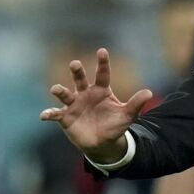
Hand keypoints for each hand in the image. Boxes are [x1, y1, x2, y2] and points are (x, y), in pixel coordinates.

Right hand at [39, 48, 152, 162]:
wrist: (103, 143)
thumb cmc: (114, 125)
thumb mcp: (127, 115)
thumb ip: (136, 104)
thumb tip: (149, 93)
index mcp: (101, 90)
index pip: (102, 74)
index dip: (102, 63)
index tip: (102, 51)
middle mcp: (85, 94)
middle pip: (80, 79)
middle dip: (77, 71)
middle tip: (75, 64)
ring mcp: (74, 105)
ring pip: (65, 94)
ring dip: (60, 91)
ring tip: (56, 89)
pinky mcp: (65, 117)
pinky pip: (55, 114)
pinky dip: (49, 114)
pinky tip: (44, 116)